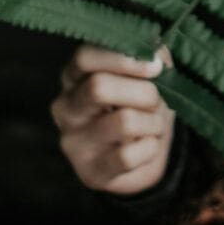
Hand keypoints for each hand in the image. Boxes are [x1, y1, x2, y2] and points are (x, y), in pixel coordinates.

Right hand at [50, 44, 174, 194]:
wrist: (147, 151)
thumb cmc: (143, 102)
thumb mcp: (146, 72)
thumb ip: (147, 54)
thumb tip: (153, 51)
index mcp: (74, 76)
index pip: (84, 58)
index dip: (123, 59)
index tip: (155, 66)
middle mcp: (65, 108)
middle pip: (98, 87)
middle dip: (144, 92)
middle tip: (158, 100)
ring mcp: (74, 143)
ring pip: (123, 122)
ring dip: (153, 121)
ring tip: (154, 124)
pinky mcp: (91, 173)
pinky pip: (129, 156)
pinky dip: (150, 148)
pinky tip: (147, 146)